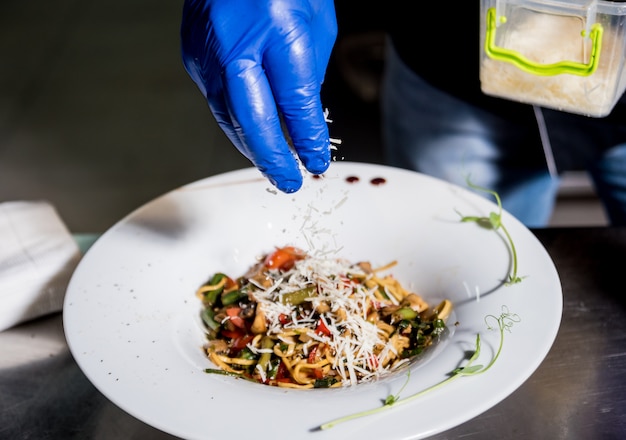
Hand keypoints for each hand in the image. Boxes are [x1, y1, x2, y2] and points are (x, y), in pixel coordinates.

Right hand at [181, 0, 337, 192]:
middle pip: (253, 122)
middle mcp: (235, 44)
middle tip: (290, 182)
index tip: (316, 162)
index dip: (308, 140)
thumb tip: (301, 118)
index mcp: (277, 30)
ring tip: (274, 165)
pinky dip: (236, 121)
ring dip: (253, 146)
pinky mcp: (192, 56)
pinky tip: (251, 135)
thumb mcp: (314, 21)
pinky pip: (217, 100)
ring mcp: (207, 52)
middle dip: (274, 159)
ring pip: (229, 117)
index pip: (295, 104)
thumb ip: (306, 73)